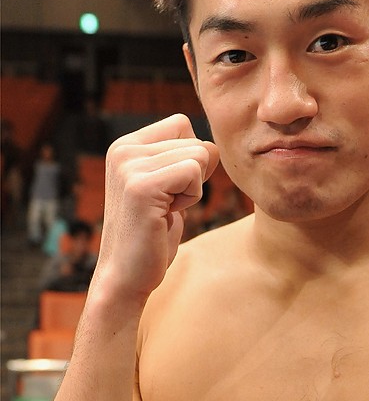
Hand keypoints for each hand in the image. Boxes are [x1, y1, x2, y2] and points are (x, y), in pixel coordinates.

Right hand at [92, 115, 219, 306]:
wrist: (126, 276)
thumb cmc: (153, 235)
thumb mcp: (167, 187)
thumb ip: (183, 160)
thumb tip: (213, 146)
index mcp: (126, 145)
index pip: (182, 124)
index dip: (191, 158)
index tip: (169, 189)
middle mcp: (123, 149)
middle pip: (196, 141)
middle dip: (194, 178)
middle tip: (166, 205)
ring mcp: (129, 166)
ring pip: (199, 156)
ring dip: (193, 190)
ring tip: (164, 210)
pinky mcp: (141, 185)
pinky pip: (193, 173)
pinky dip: (191, 198)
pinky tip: (166, 215)